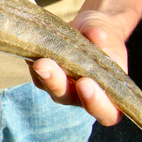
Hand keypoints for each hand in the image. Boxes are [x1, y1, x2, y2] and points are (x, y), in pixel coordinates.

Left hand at [29, 8, 128, 125]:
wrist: (89, 30)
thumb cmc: (105, 37)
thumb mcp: (107, 31)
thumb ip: (102, 35)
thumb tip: (97, 35)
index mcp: (109, 94)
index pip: (107, 112)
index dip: (96, 103)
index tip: (85, 83)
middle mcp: (82, 96)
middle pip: (68, 98)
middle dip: (57, 83)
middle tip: (46, 67)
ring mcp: (61, 88)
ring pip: (48, 86)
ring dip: (41, 73)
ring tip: (38, 60)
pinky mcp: (44, 76)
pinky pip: (36, 72)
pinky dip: (32, 59)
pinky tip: (33, 46)